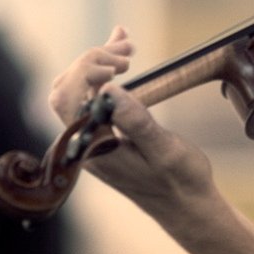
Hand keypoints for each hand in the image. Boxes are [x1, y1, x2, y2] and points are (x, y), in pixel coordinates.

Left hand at [47, 28, 212, 216]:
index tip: (121, 65)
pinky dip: (106, 73)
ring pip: (79, 89)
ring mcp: (93, 138)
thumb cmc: (180, 182)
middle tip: (130, 50)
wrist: (186, 206)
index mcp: (93, 149)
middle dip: (94, 61)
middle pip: (67, 88)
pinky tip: (125, 56)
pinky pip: (93, 97)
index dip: (85, 71)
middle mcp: (86, 143)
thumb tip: (106, 90)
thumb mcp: (164, 150)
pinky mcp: (105, 133)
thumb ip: (135, 121)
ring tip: (128, 46)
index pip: (67, 99)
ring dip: (100, 63)